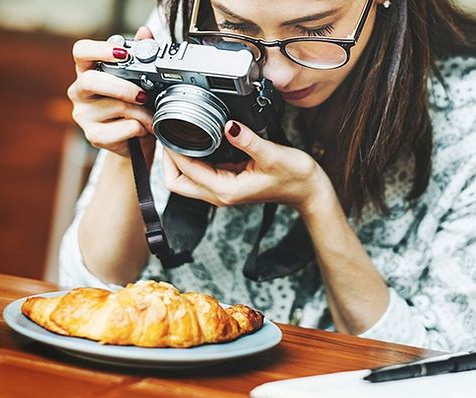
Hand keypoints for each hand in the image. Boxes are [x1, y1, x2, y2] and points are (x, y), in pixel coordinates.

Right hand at [67, 26, 155, 157]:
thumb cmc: (134, 106)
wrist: (136, 141)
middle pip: (92, 81)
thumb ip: (140, 55)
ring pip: (116, 107)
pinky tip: (143, 129)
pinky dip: (141, 128)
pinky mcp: (94, 136)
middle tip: (144, 95)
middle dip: (124, 88)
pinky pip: (124, 128)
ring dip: (142, 113)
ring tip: (151, 117)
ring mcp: (83, 115)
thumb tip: (145, 33)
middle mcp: (80, 91)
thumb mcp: (140, 80)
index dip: (99, 50)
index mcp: (88, 71)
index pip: (81, 52)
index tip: (122, 54)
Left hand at [163, 121, 333, 214]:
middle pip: (176, 183)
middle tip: (167, 134)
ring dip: (177, 160)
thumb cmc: (294, 177)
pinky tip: (195, 141)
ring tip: (176, 134)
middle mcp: (220, 194)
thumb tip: (228, 125)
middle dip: (167, 161)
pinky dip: (192, 159)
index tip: (167, 130)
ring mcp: (223, 190)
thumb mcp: (272, 155)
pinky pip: (200, 174)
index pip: (185, 172)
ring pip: (186, 180)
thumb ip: (247, 140)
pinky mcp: (227, 183)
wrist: (308, 190)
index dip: (172, 152)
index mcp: (226, 190)